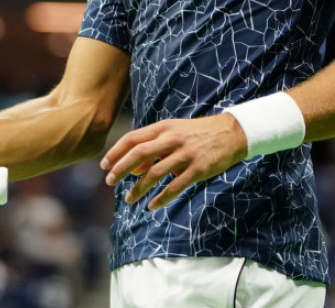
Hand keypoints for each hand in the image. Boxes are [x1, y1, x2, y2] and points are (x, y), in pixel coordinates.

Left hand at [100, 114, 246, 209]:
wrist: (231, 133)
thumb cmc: (196, 134)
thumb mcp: (173, 133)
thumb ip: (153, 148)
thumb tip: (133, 169)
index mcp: (163, 128)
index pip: (132, 138)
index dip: (116, 152)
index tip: (103, 165)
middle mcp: (172, 139)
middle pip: (139, 154)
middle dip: (121, 168)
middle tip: (109, 182)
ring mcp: (185, 154)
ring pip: (155, 173)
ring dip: (139, 188)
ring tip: (129, 199)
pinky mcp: (198, 169)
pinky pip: (175, 186)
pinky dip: (161, 198)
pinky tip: (152, 205)